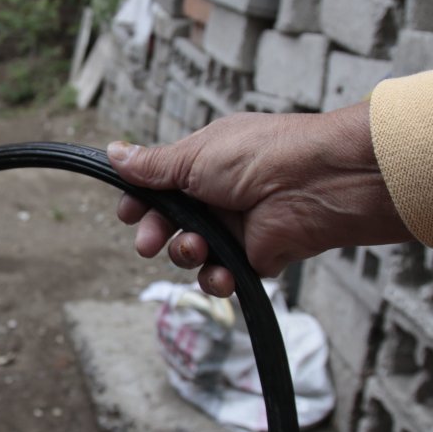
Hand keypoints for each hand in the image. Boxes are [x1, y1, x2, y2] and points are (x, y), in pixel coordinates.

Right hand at [108, 101, 411, 296]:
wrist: (318, 185)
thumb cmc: (260, 156)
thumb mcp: (195, 156)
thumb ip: (153, 166)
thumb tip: (114, 152)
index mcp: (204, 162)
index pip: (161, 185)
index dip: (141, 201)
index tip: (128, 214)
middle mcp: (218, 194)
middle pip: (171, 223)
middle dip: (156, 234)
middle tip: (149, 242)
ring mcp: (237, 226)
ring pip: (192, 252)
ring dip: (185, 254)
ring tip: (196, 248)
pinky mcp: (256, 256)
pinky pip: (223, 275)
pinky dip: (216, 279)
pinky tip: (220, 274)